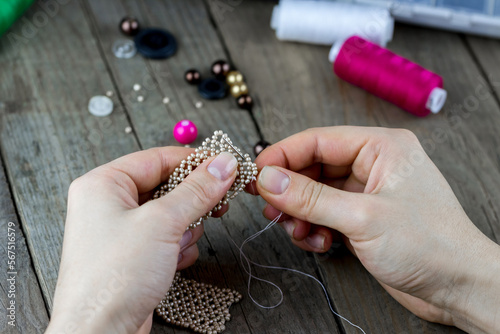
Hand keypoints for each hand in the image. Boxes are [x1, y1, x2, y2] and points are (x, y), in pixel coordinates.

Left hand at [46, 148, 237, 333]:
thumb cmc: (114, 277)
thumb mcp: (162, 222)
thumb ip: (197, 190)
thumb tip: (224, 164)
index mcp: (104, 184)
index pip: (157, 158)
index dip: (194, 161)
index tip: (226, 164)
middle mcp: (109, 204)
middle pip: (166, 186)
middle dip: (191, 200)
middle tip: (219, 202)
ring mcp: (121, 231)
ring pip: (170, 213)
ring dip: (184, 228)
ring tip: (179, 243)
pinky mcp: (133, 255)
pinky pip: (166, 237)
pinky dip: (178, 247)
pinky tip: (174, 261)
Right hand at [252, 126, 499, 332]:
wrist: (458, 287)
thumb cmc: (428, 245)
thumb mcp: (362, 217)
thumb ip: (310, 198)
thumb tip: (268, 179)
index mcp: (381, 147)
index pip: (317, 140)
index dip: (282, 156)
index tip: (255, 175)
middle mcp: (372, 165)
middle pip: (312, 168)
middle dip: (290, 191)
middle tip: (271, 210)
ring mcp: (365, 192)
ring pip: (314, 194)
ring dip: (300, 214)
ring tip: (298, 233)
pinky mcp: (361, 217)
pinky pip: (323, 215)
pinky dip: (313, 229)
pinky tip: (318, 244)